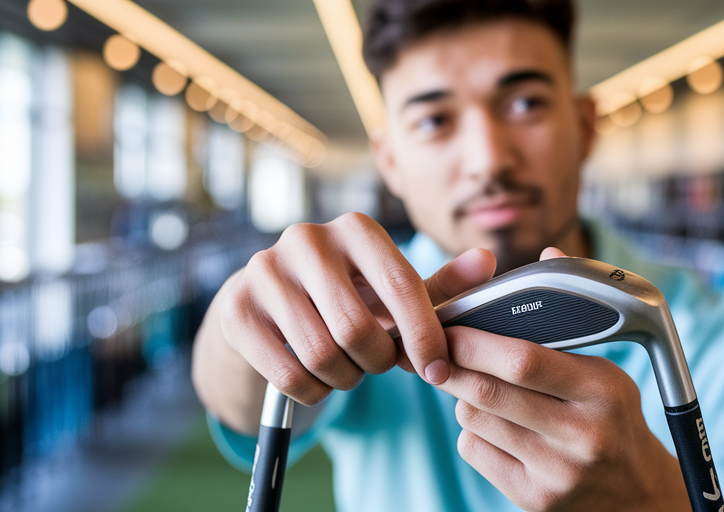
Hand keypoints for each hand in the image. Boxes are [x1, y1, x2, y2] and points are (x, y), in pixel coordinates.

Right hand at [216, 212, 496, 404]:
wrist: (266, 302)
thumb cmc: (347, 295)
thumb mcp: (393, 289)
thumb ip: (442, 284)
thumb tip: (486, 260)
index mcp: (355, 228)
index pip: (402, 287)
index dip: (424, 337)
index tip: (437, 371)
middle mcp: (306, 239)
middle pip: (357, 329)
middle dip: (376, 362)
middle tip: (375, 364)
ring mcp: (264, 271)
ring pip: (321, 355)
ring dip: (344, 378)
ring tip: (346, 367)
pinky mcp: (236, 309)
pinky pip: (288, 374)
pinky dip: (312, 391)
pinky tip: (316, 378)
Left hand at [435, 249, 689, 510]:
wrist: (636, 497)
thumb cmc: (613, 419)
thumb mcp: (606, 370)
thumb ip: (569, 320)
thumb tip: (548, 253)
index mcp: (602, 390)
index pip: (524, 360)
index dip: (475, 341)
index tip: (448, 326)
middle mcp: (582, 433)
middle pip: (490, 391)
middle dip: (451, 366)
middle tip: (433, 351)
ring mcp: (556, 471)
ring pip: (475, 418)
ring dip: (464, 397)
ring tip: (478, 388)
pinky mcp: (533, 498)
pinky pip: (475, 450)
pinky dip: (472, 430)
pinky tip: (494, 425)